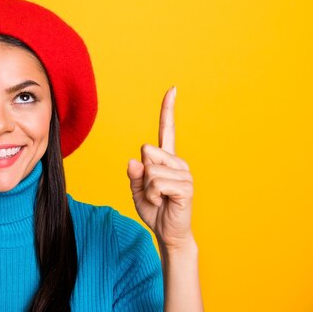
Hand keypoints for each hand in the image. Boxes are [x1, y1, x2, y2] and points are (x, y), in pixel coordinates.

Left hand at [126, 86, 194, 249]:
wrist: (168, 232)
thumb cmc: (154, 209)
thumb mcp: (137, 189)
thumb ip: (135, 174)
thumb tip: (135, 161)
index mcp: (166, 158)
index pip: (167, 129)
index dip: (168, 109)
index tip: (173, 88)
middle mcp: (177, 161)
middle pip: (147, 151)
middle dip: (142, 173)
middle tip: (152, 191)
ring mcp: (184, 173)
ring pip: (150, 169)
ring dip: (147, 188)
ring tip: (158, 198)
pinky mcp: (186, 187)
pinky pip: (157, 183)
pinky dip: (153, 195)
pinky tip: (163, 202)